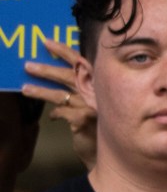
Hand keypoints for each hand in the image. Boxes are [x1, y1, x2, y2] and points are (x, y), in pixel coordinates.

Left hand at [23, 36, 95, 170]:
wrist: (116, 149)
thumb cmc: (103, 123)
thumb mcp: (96, 102)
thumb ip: (84, 89)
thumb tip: (62, 76)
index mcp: (99, 83)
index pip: (80, 62)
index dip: (64, 51)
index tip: (47, 43)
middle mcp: (96, 92)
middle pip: (68, 76)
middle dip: (46, 69)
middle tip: (28, 65)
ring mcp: (91, 105)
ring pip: (59, 94)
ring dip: (40, 92)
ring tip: (25, 89)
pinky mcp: (83, 119)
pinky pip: (61, 112)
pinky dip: (56, 114)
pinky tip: (54, 117)